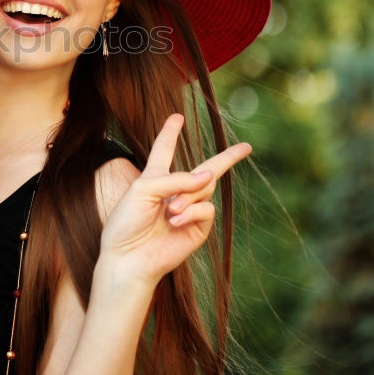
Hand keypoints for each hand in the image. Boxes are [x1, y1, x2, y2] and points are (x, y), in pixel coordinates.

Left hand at [98, 114, 250, 287]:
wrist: (128, 257)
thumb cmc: (126, 222)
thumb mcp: (143, 189)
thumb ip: (174, 178)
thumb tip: (209, 176)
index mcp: (155, 177)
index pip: (164, 150)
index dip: (170, 133)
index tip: (177, 117)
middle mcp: (175, 191)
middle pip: (205, 169)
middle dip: (227, 158)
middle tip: (246, 147)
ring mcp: (189, 210)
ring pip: (204, 188)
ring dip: (188, 197)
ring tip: (170, 211)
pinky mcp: (198, 228)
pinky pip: (207, 208)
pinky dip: (192, 211)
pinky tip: (175, 221)